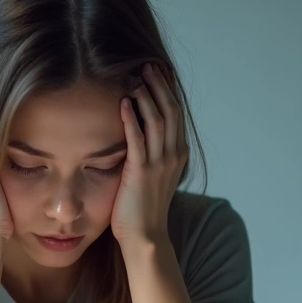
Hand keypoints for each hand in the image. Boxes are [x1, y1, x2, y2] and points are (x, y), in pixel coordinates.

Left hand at [110, 62, 186, 247]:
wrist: (145, 235)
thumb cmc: (143, 207)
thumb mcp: (153, 174)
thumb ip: (150, 152)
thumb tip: (138, 131)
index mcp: (177, 154)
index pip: (176, 114)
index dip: (167, 91)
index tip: (158, 72)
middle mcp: (173, 155)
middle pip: (170, 111)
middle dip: (159, 86)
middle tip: (147, 66)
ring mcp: (159, 164)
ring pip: (157, 120)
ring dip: (146, 96)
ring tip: (136, 77)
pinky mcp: (141, 173)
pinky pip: (138, 139)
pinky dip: (131, 119)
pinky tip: (124, 103)